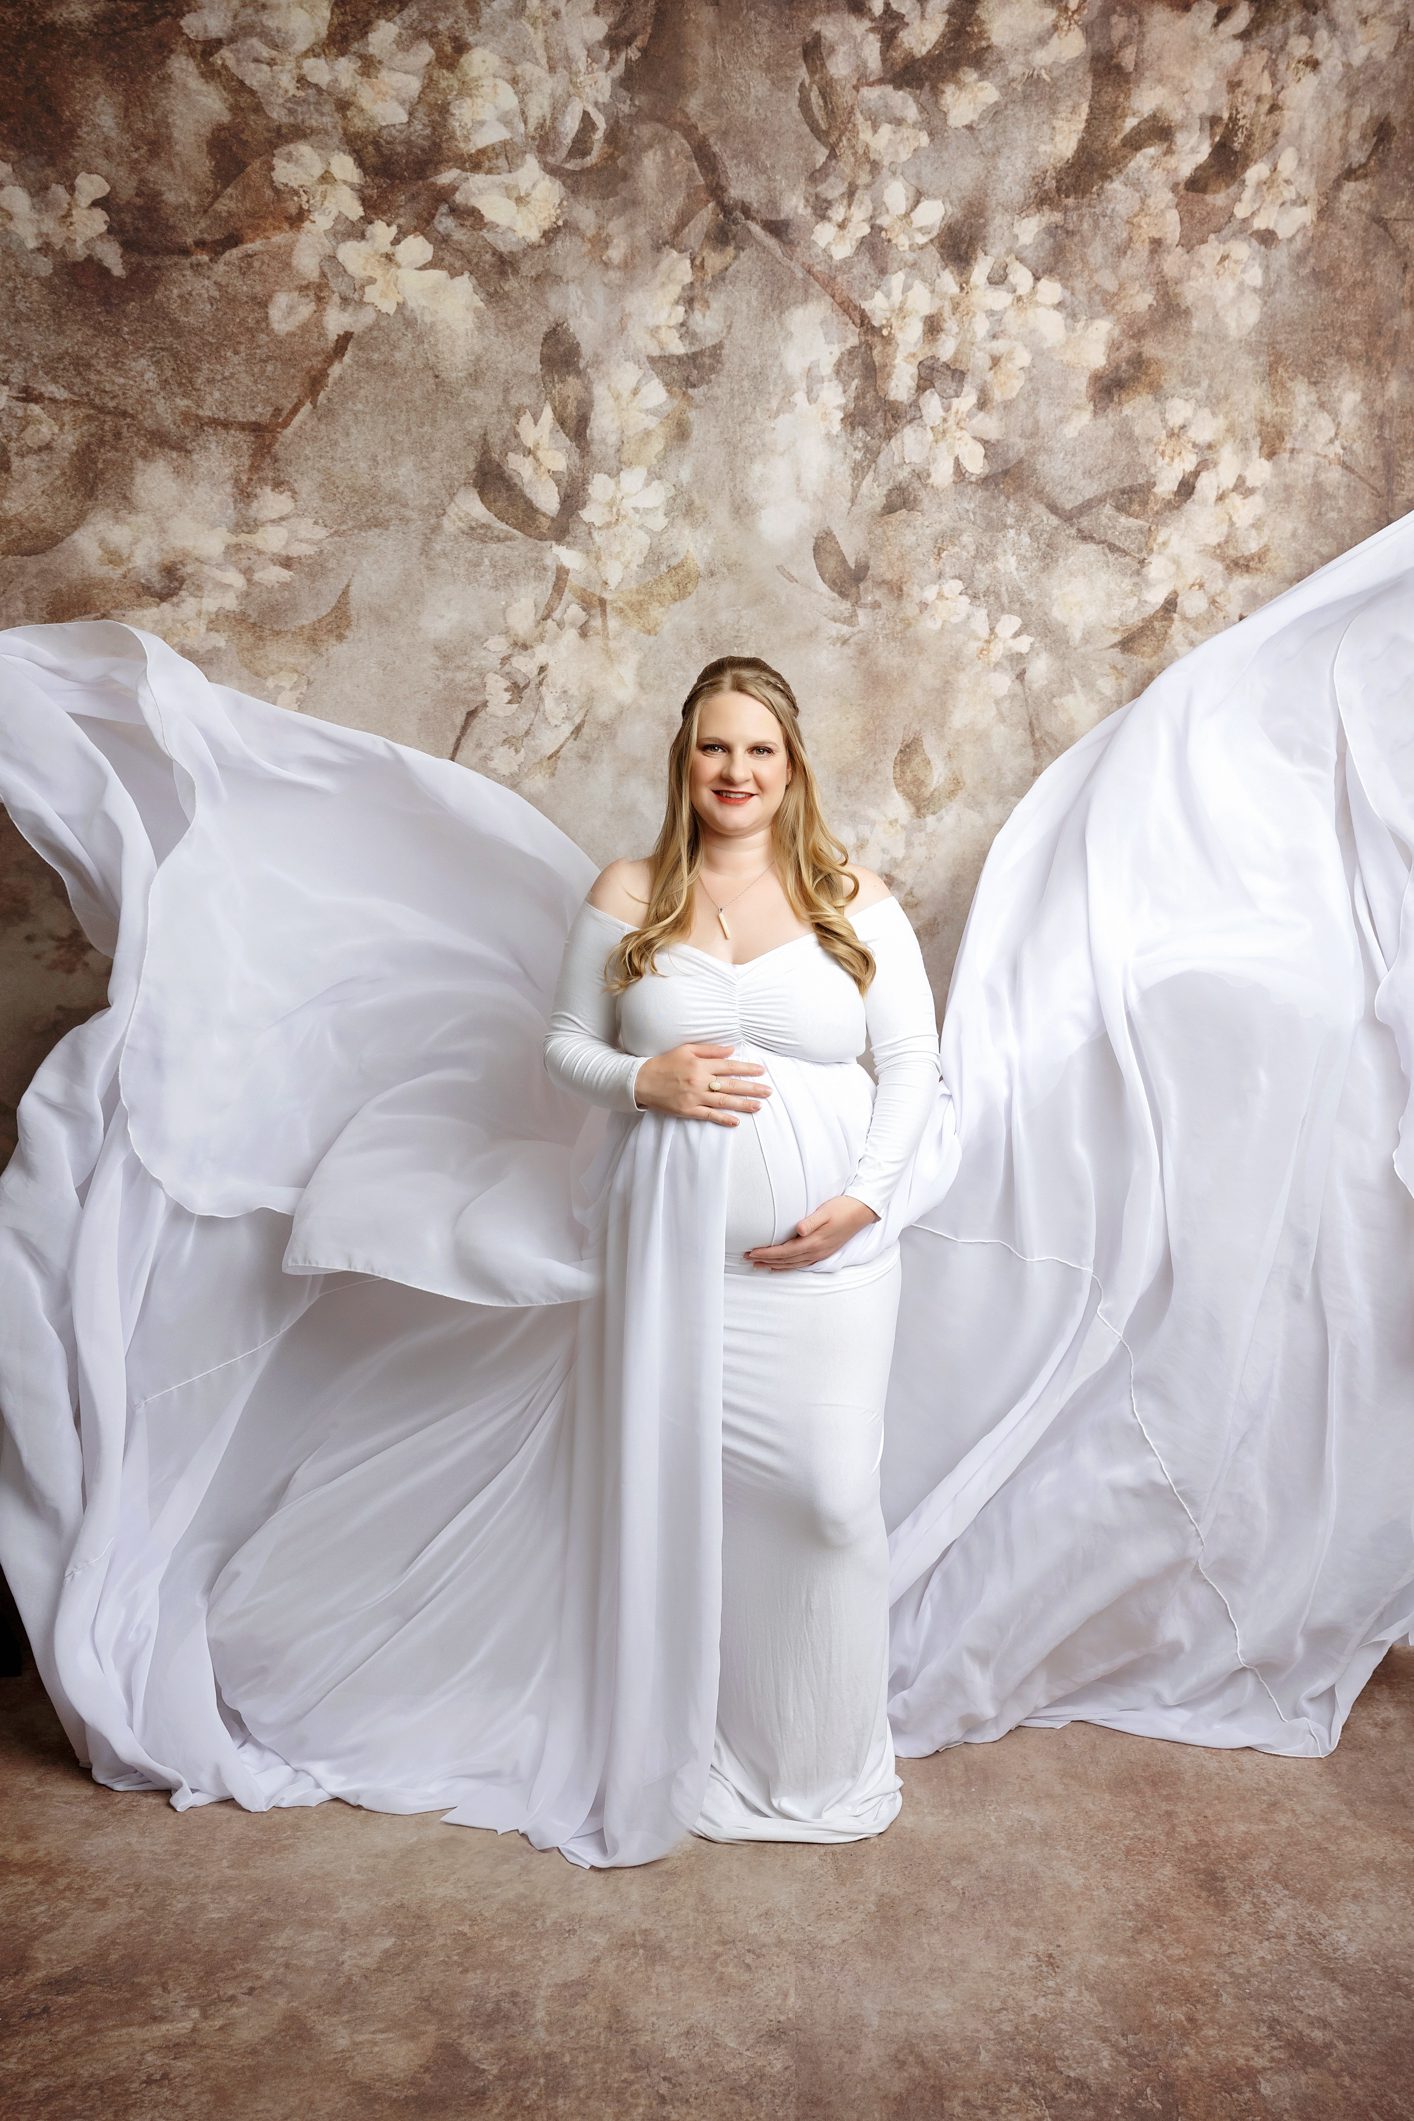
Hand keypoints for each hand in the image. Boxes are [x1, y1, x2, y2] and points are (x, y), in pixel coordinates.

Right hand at [633, 1040, 772, 1124]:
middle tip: (768, 1091)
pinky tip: (736, 1121)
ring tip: (759, 1106)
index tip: (761, 1071)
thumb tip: (731, 1050)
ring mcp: (694, 1097)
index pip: (729, 1066)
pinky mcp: (688, 1110)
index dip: (747, 1068)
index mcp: (700, 1065)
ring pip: (724, 1102)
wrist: (642, 1081)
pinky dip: (723, 1119)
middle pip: (731, 1085)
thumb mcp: (686, 1050)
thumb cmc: (664, 1063)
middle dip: (752, 1088)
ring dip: (743, 1104)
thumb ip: (710, 1050)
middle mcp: (700, 1081)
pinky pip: (709, 1115)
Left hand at [744, 1194, 878, 1270]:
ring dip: (774, 1265)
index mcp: (814, 1242)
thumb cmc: (842, 1208)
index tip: (751, 1252)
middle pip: (785, 1260)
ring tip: (759, 1265)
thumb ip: (811, 1222)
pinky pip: (801, 1264)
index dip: (767, 1253)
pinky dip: (788, 1266)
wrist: (862, 1212)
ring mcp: (820, 1254)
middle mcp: (816, 1252)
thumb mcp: (826, 1211)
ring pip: (792, 1264)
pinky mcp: (823, 1252)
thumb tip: (798, 1230)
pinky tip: (781, 1266)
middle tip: (747, 1259)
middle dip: (766, 1260)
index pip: (784, 1251)